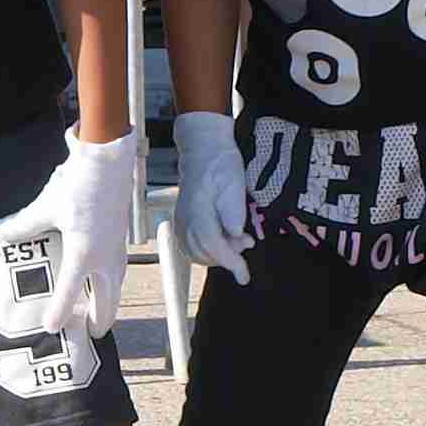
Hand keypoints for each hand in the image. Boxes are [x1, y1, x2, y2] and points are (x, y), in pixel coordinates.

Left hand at [0, 129, 140, 340]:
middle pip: (105, 301)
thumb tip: (0, 231)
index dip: (58, 314)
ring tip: (98, 315)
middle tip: (91, 337)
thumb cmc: (79, 184)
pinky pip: (118, 273)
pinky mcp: (120, 241)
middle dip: (98, 321)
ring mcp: (116, 251)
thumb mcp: (45, 205)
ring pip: (115, 288)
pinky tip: (102, 281)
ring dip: (107, 304)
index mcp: (84, 254)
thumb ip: (22, 224)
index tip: (50, 329)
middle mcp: (104, 258)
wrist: (110, 163)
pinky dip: (111, 285)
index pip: (70, 293)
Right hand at [168, 109, 252, 280]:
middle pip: (203, 254)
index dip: (230, 263)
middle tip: (246, 242)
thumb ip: (234, 214)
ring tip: (235, 240)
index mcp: (198, 210)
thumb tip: (235, 238)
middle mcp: (185, 219)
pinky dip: (205, 253)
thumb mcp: (234, 185)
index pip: (213, 245)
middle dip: (227, 257)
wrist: (203, 150)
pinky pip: (189, 247)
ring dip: (217, 256)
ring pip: (196, 254)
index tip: (244, 275)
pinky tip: (220, 244)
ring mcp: (180, 221)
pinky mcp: (180, 221)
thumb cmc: (221, 165)